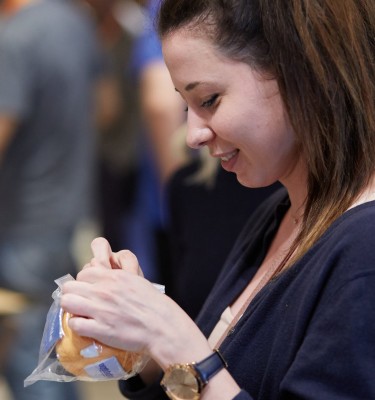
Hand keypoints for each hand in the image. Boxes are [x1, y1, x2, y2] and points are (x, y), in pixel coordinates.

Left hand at [60, 238, 210, 367]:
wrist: (162, 326)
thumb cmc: (153, 304)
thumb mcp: (135, 280)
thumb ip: (117, 276)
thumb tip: (104, 277)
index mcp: (113, 277)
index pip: (83, 273)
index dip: (84, 282)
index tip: (88, 290)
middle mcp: (104, 290)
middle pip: (70, 287)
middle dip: (74, 294)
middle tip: (81, 303)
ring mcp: (100, 309)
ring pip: (67, 302)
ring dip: (71, 309)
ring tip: (80, 314)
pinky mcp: (100, 329)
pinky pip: (74, 324)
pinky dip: (77, 326)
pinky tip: (86, 327)